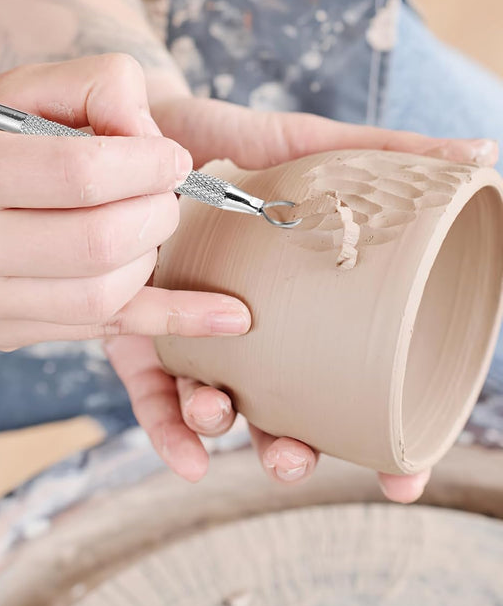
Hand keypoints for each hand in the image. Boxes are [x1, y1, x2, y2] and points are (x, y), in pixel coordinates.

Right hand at [0, 56, 252, 349]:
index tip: (171, 157)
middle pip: (100, 241)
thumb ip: (80, 88)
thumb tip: (153, 134)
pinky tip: (227, 320)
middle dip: (157, 211)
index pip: (78, 173)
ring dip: (152, 256)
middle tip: (163, 191)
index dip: (147, 163)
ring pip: (103, 296)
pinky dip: (172, 323)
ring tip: (147, 224)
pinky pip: (97, 333)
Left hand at [105, 95, 498, 502]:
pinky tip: (188, 457)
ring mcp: (191, 332)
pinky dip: (167, 427)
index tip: (400, 478)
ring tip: (223, 415)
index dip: (376, 441)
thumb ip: (384, 154)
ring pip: (213, 403)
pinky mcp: (137, 327)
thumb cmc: (234, 141)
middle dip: (289, 448)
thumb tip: (480, 155)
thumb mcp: (308, 144)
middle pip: (279, 411)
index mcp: (300, 304)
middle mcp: (249, 328)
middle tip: (295, 458)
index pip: (348, 384)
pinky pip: (151, 389)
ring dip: (221, 427)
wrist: (147, 127)